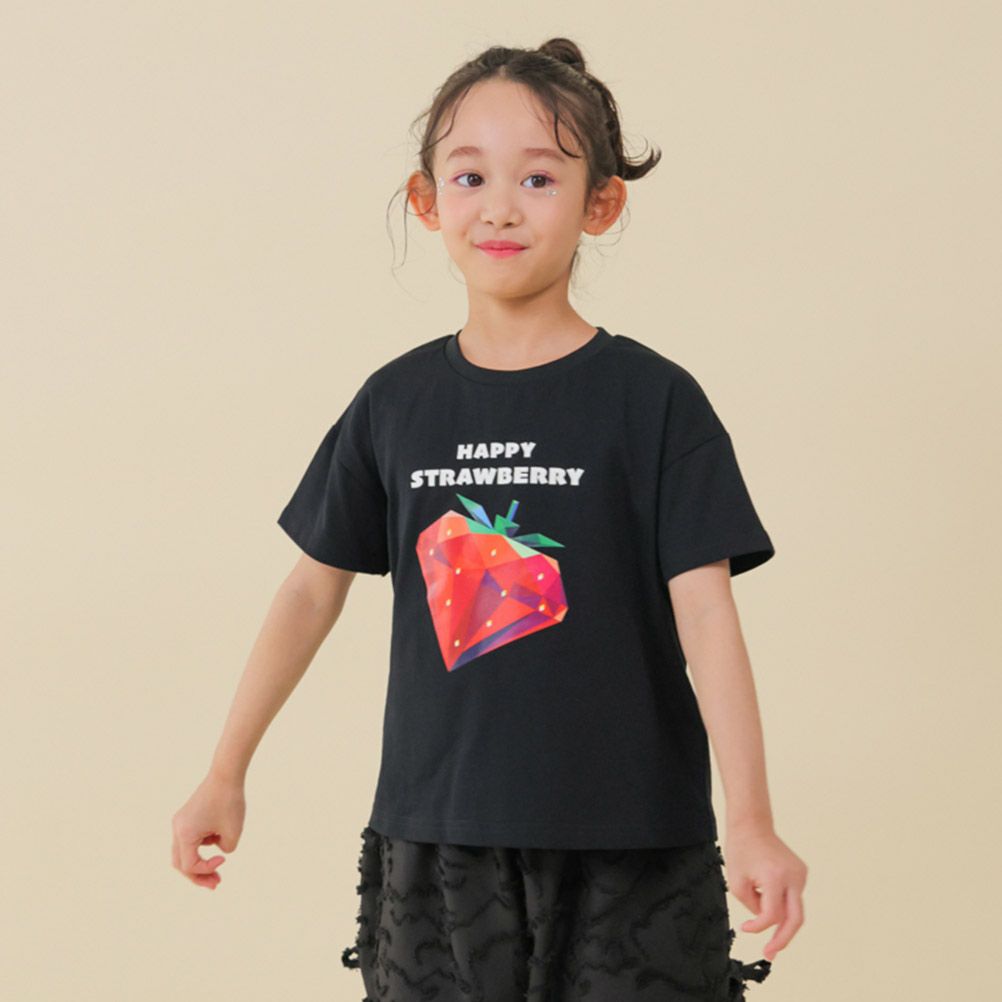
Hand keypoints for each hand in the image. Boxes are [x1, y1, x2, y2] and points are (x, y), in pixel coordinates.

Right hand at [171, 773, 245, 889]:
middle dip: (197, 876)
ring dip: (198, 863)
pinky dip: (199, 848)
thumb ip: (225, 850)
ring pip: (183, 853)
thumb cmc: (230, 802)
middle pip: (180, 863)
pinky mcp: (186, 817)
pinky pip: (189, 839)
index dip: (206, 869)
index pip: (189, 865)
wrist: (226, 774)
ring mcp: (179, 822)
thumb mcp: (233, 833)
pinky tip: (217, 842)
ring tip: (217, 870)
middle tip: (215, 884)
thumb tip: (218, 851)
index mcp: (184, 834)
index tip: (222, 860)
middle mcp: (177, 829)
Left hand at [723, 824, 807, 961]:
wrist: (752, 824)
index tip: (744, 928)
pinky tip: (764, 882)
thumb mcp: (737, 881)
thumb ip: (753, 906)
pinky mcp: (801, 872)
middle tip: (770, 954)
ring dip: (777, 914)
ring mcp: (801, 874)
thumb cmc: (741, 850)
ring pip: (793, 908)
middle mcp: (793, 877)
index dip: (757, 927)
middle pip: (795, 920)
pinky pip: (792, 895)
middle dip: (783, 940)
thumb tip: (767, 920)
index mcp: (776, 878)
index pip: (771, 915)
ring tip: (756, 891)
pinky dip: (780, 900)